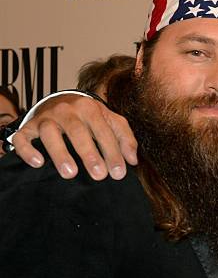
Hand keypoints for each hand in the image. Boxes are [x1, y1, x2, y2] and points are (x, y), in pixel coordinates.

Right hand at [12, 95, 137, 179]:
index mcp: (90, 108)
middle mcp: (67, 111)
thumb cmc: (91, 118)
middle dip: (89, 154)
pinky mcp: (29, 127)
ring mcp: (46, 118)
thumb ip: (125, 138)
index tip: (118, 173)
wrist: (61, 101)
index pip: (103, 130)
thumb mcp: (111, 122)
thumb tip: (132, 160)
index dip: (112, 152)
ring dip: (60, 153)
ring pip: (50, 134)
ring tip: (70, 174)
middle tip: (99, 175)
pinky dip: (28, 149)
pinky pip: (24, 137)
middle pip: (78, 131)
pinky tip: (37, 163)